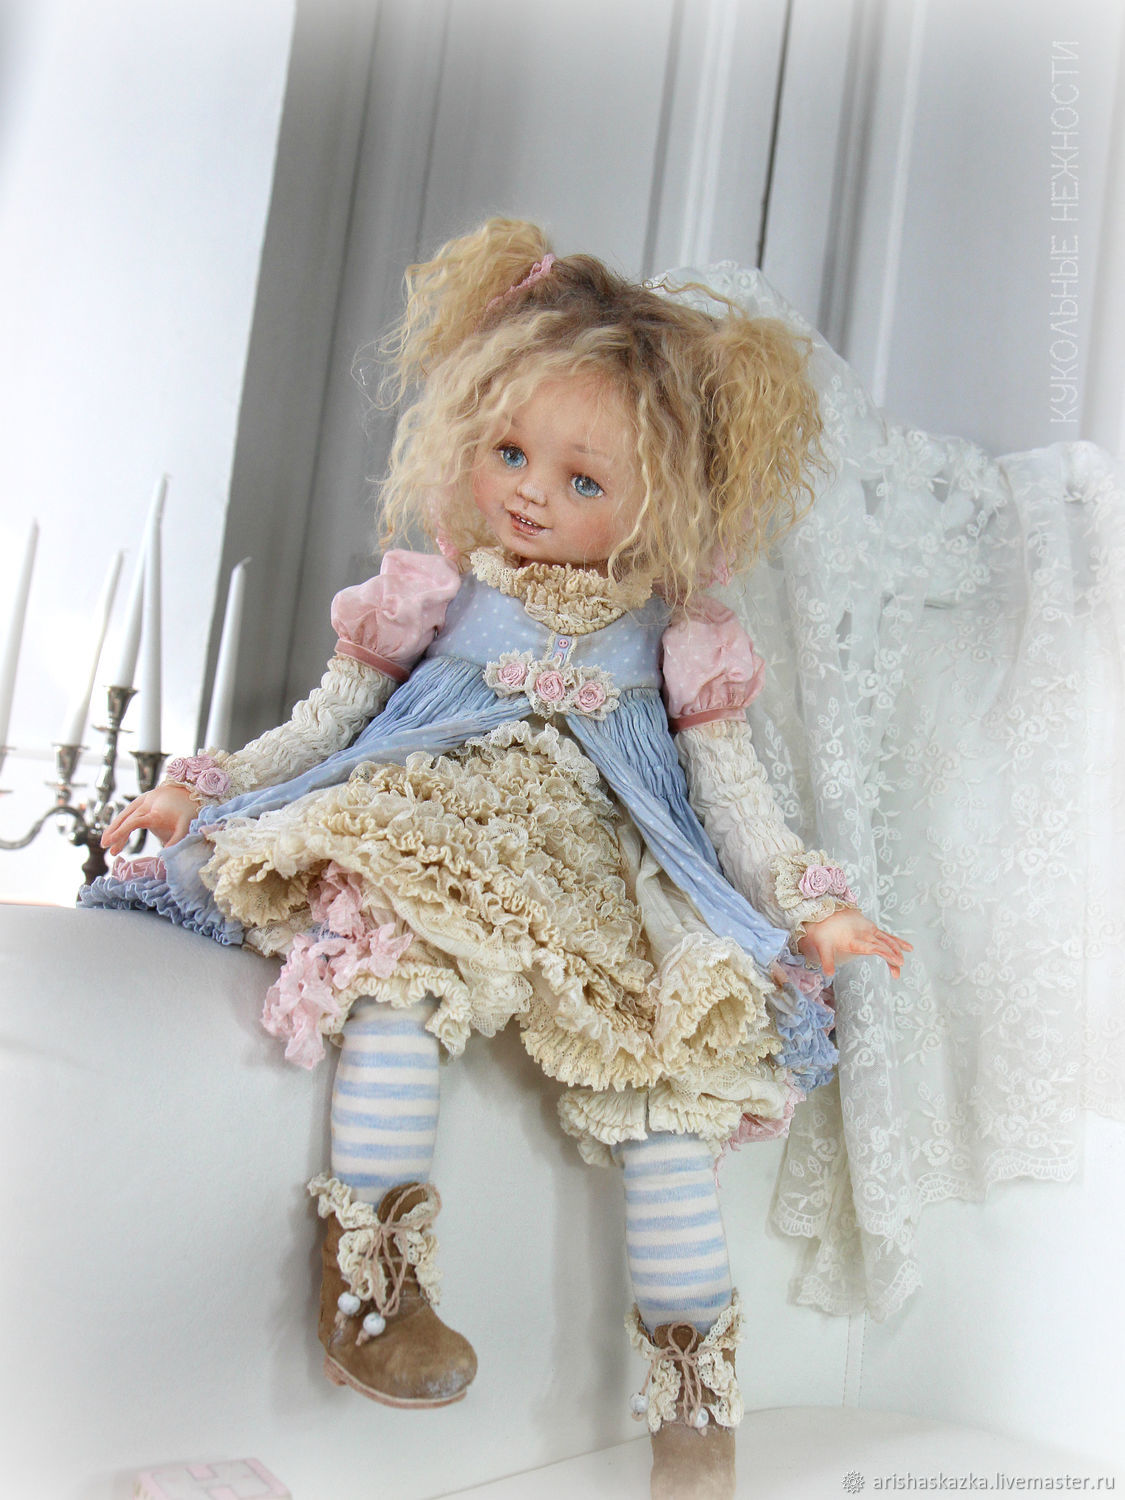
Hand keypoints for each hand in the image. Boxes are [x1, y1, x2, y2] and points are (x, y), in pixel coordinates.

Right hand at [100, 784, 199, 855]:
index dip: (121, 833)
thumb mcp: (185, 828)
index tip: (110, 843)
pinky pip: (128, 812)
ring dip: (114, 828)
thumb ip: (175, 842)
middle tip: (104, 846)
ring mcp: (143, 800)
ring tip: (106, 845)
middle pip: (125, 819)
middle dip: (114, 833)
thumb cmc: (188, 813)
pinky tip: (117, 836)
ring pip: (124, 815)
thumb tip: (163, 858)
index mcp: (155, 812)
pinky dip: (121, 823)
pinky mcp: (142, 800)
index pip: (133, 822)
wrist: (191, 792)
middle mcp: (147, 804)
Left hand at [796, 908, 911, 978]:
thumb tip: (827, 974)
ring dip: (897, 952)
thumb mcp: (822, 946)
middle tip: (898, 971)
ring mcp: (870, 930)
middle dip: (892, 957)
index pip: (872, 947)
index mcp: (854, 939)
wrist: (827, 912)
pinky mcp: (873, 929)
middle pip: (883, 946)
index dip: (884, 953)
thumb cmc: (824, 932)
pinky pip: (888, 936)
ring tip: (901, 965)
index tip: (895, 961)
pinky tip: (909, 948)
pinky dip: (898, 942)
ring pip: (888, 941)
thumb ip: (826, 960)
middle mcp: (865, 934)